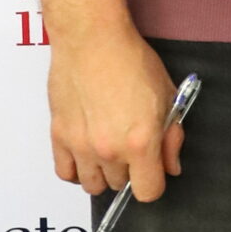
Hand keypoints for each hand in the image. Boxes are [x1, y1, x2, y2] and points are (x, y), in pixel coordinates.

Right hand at [45, 25, 186, 202]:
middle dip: (128, 171)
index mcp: (140, 142)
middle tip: (130, 146)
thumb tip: (171, 166)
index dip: (153, 182)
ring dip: (102, 174)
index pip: (148, 192)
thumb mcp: (167, 96)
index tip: (153, 170)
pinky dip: (76, 170)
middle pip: (120, 186)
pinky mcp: (59, 136)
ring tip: (107, 151)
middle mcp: (109, 150)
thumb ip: (171, 138)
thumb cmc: (131, 60)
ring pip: (91, 185)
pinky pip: (64, 172)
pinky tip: (85, 155)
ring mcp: (81, 145)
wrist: (92, 39)